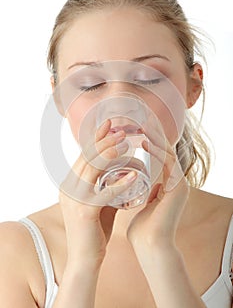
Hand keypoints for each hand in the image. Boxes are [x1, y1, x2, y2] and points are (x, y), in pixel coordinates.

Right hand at [59, 119, 136, 267]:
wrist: (84, 259)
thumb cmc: (95, 230)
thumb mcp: (99, 202)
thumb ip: (106, 186)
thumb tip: (124, 171)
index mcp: (71, 184)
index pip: (83, 155)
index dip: (96, 138)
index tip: (110, 124)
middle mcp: (69, 188)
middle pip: (86, 157)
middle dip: (104, 141)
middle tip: (122, 131)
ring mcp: (74, 199)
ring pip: (91, 169)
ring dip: (109, 154)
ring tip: (126, 144)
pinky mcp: (84, 212)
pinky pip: (104, 193)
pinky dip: (120, 184)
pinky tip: (135, 176)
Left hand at [127, 128, 189, 256]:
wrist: (150, 246)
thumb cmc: (143, 228)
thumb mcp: (141, 201)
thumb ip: (142, 189)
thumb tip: (136, 180)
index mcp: (167, 183)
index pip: (159, 154)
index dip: (149, 138)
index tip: (135, 126)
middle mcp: (175, 180)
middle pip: (165, 149)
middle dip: (153, 132)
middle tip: (141, 116)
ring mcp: (178, 183)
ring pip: (168, 152)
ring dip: (155, 137)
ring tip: (141, 124)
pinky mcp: (177, 187)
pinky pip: (167, 163)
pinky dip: (156, 151)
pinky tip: (144, 141)